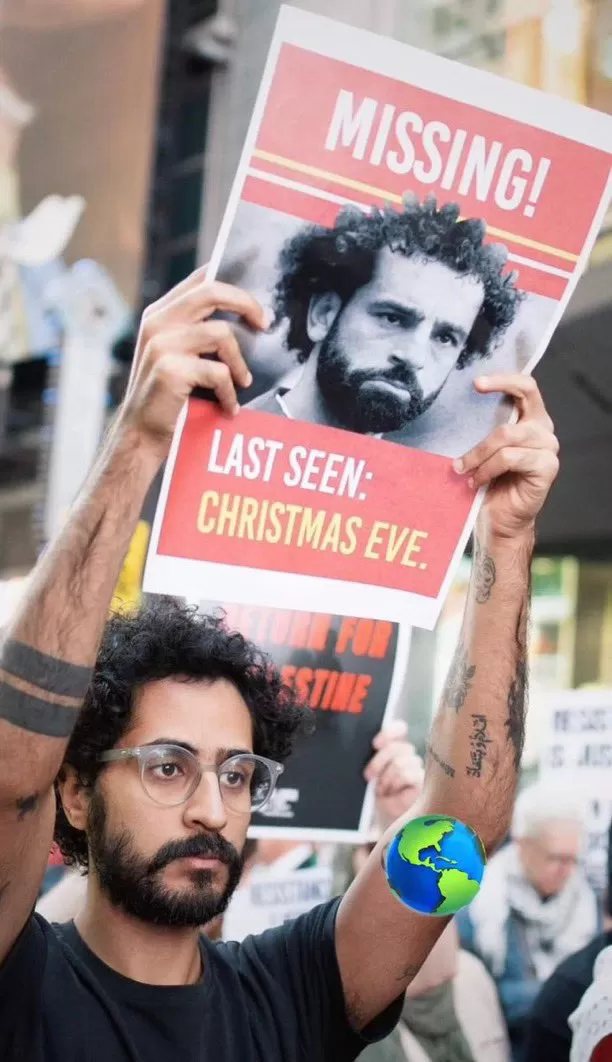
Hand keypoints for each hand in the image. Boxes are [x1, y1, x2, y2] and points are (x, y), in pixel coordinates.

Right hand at [120, 266, 267, 450]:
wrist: (140, 432)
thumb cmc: (168, 395)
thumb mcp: (177, 354)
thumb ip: (198, 331)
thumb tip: (246, 316)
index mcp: (160, 313)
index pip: (200, 279)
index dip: (233, 283)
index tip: (257, 303)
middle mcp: (157, 322)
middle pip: (212, 292)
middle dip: (246, 304)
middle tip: (265, 324)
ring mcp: (161, 344)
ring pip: (221, 334)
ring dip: (239, 362)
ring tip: (242, 381)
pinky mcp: (169, 369)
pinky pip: (217, 372)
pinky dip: (229, 392)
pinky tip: (228, 406)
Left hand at [363, 720, 424, 827]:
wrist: (386, 822)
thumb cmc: (377, 796)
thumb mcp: (372, 774)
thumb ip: (375, 758)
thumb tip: (374, 745)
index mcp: (394, 748)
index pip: (399, 729)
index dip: (390, 731)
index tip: (375, 743)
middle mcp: (408, 755)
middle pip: (398, 746)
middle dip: (379, 761)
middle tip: (368, 776)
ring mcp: (417, 768)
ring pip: (400, 762)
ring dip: (386, 779)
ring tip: (383, 791)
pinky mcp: (422, 781)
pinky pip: (407, 774)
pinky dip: (396, 784)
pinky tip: (393, 794)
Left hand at [454, 374, 558, 540]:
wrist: (499, 520)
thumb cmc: (489, 483)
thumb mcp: (481, 449)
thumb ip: (481, 427)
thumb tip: (450, 408)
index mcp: (530, 418)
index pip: (525, 387)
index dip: (503, 380)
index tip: (476, 383)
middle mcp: (543, 429)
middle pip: (516, 408)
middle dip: (482, 429)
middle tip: (457, 454)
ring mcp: (548, 448)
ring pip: (507, 436)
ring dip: (479, 454)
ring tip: (463, 471)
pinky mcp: (547, 467)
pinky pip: (510, 457)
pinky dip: (488, 469)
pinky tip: (477, 482)